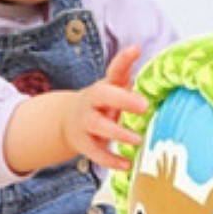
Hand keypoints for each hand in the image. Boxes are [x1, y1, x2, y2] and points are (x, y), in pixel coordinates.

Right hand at [61, 46, 148, 170]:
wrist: (68, 121)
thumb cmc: (102, 101)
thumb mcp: (112, 86)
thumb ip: (124, 71)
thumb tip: (136, 48)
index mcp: (104, 86)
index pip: (113, 70)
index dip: (123, 60)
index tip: (135, 49)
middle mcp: (92, 101)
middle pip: (104, 96)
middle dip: (123, 100)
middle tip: (144, 105)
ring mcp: (86, 122)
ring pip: (98, 126)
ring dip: (117, 133)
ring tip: (137, 139)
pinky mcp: (84, 143)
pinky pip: (96, 153)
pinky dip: (111, 160)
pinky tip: (126, 164)